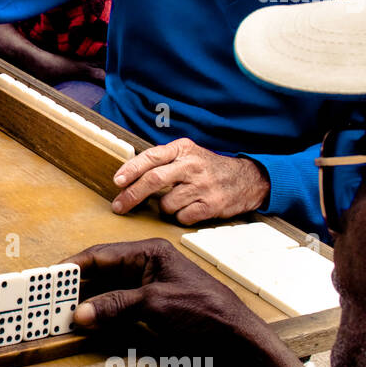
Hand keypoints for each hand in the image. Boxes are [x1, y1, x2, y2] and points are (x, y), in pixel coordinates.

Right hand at [68, 238, 301, 366]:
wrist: (238, 345)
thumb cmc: (206, 314)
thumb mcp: (155, 306)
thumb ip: (114, 306)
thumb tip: (80, 312)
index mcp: (150, 253)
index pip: (102, 254)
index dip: (74, 266)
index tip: (50, 277)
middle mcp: (148, 267)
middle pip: (102, 273)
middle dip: (76, 286)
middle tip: (49, 298)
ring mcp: (149, 290)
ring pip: (108, 293)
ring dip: (87, 303)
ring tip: (61, 312)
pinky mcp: (152, 311)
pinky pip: (118, 309)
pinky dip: (101, 316)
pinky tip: (87, 324)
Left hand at [111, 138, 268, 223]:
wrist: (248, 179)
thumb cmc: (209, 168)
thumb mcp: (188, 155)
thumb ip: (163, 161)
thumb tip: (127, 176)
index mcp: (184, 149)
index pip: (151, 156)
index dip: (131, 169)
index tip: (117, 181)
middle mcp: (193, 165)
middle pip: (154, 180)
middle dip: (132, 195)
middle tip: (119, 206)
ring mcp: (203, 185)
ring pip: (166, 203)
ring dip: (164, 208)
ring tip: (177, 201)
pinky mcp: (211, 205)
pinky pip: (182, 217)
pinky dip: (180, 217)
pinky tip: (190, 209)